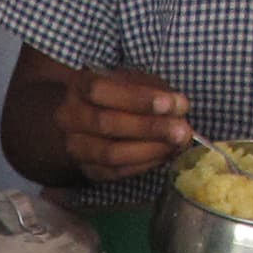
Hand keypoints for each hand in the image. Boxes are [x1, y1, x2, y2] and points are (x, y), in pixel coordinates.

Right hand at [56, 65, 196, 182]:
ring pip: (110, 153)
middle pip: (106, 123)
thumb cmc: (117, 95)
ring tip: (177, 144)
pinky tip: (165, 155)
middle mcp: (69, 117)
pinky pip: (116, 172)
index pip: (101, 90)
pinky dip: (145, 164)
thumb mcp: (132, 81)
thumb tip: (178, 106)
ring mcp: (75, 146)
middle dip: (150, 127)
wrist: (88, 119)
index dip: (137, 98)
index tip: (170, 103)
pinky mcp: (87, 169)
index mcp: (79, 86)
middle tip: (182, 130)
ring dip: (150, 150)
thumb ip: (154, 90)